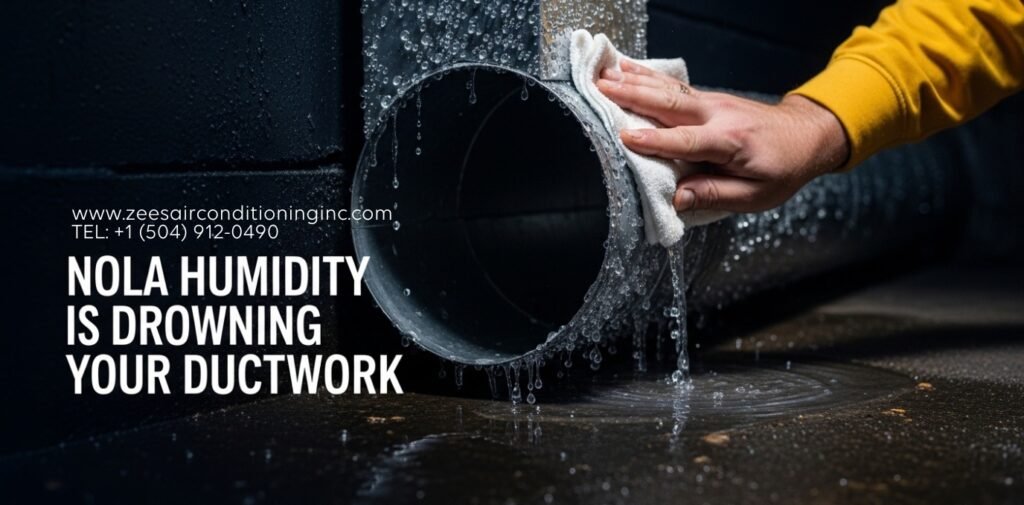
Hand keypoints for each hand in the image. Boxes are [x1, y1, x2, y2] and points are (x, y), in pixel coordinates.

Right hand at [596, 59, 849, 212]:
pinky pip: (672, 86)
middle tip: (601, 89)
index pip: (686, 141)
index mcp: (731, 142)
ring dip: (634, 81)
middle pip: (670, 104)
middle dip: (633, 96)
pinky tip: (627, 69)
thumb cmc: (783, 169)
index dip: (655, 142)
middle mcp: (718, 114)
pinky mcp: (708, 98)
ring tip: (604, 75)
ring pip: (668, 89)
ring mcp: (712, 101)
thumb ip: (714, 194)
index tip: (624, 138)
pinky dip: (646, 77)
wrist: (807, 136)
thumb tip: (677, 199)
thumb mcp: (755, 195)